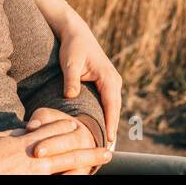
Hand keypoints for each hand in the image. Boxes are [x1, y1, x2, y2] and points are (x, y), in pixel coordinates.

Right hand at [0, 118, 112, 174]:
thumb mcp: (2, 137)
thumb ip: (19, 134)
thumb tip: (29, 130)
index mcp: (28, 140)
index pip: (54, 129)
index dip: (68, 128)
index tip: (78, 127)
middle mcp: (37, 154)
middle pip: (69, 148)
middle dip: (90, 149)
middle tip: (107, 151)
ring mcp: (37, 170)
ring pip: (69, 164)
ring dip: (88, 162)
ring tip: (103, 161)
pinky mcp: (34, 180)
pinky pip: (58, 179)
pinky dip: (71, 177)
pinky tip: (81, 177)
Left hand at [55, 8, 122, 146]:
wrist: (76, 33)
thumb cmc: (73, 47)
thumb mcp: (70, 62)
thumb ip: (71, 79)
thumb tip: (70, 96)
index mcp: (108, 77)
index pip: (111, 105)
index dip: (110, 123)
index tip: (109, 140)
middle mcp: (114, 82)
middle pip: (115, 111)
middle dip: (112, 130)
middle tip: (108, 152)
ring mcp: (111, 83)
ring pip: (113, 109)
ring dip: (110, 125)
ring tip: (107, 147)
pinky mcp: (106, 85)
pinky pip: (108, 105)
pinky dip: (107, 117)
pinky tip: (102, 130)